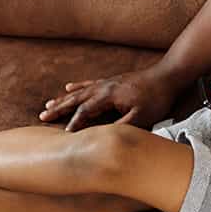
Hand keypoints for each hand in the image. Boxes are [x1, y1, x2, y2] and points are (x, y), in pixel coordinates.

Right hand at [38, 67, 175, 130]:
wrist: (168, 76)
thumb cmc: (156, 98)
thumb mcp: (142, 117)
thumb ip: (122, 126)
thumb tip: (103, 136)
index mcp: (109, 96)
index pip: (86, 112)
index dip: (74, 124)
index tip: (63, 136)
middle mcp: (104, 87)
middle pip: (77, 99)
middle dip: (59, 108)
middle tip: (42, 115)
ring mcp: (107, 82)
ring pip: (80, 91)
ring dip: (64, 99)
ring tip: (49, 103)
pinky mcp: (112, 81)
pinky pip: (90, 83)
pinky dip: (78, 86)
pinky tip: (69, 87)